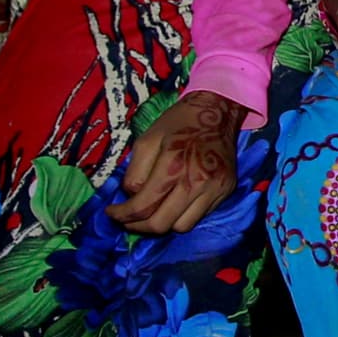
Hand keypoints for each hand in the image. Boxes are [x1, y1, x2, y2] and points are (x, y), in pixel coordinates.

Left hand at [118, 92, 242, 234]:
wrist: (218, 110)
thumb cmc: (178, 121)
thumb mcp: (146, 140)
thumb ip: (135, 173)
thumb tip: (132, 198)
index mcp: (173, 165)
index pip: (143, 206)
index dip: (122, 215)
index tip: (112, 213)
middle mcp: (196, 182)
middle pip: (161, 224)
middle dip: (138, 226)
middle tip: (127, 219)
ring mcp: (214, 189)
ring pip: (182, 227)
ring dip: (163, 223)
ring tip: (152, 212)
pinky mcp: (225, 192)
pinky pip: (199, 216)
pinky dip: (182, 215)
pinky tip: (174, 203)